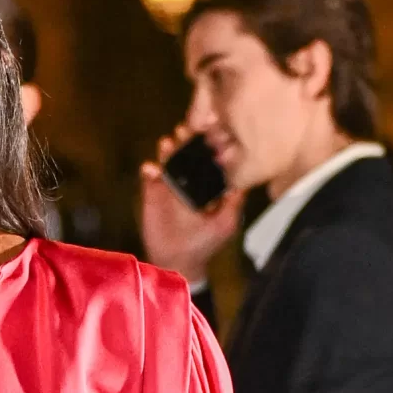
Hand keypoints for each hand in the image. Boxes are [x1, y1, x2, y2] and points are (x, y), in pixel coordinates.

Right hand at [137, 129, 244, 287]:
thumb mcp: (226, 223)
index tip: (211, 131)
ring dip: (168, 149)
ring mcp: (169, 184)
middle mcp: (189, 179)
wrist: (179, 262)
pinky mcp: (152, 193)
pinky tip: (151, 169)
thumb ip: (235, 202)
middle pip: (187, 151)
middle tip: (186, 130)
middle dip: (187, 139)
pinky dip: (149, 170)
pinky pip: (149, 176)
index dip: (209, 142)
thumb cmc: (205, 243)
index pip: (208, 156)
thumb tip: (244, 181)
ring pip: (168, 159)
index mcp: (207, 182)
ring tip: (167, 144)